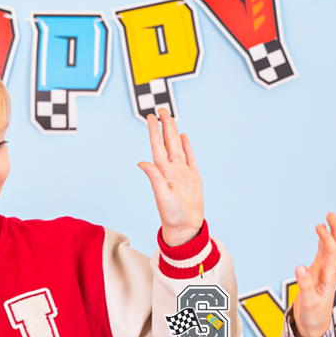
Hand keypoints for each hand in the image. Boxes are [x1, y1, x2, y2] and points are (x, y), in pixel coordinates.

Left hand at [138, 109, 203, 247]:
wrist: (186, 226)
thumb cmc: (172, 215)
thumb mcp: (163, 196)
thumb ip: (154, 178)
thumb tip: (142, 162)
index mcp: (163, 172)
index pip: (157, 146)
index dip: (154, 132)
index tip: (151, 117)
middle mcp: (171, 170)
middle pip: (168, 143)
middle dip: (164, 126)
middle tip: (161, 110)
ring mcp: (182, 173)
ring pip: (177, 147)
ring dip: (173, 133)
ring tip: (170, 119)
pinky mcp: (193, 177)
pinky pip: (189, 158)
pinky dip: (186, 147)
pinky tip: (183, 138)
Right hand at [292, 213, 335, 336]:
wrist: (314, 327)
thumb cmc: (313, 316)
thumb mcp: (309, 302)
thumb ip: (304, 285)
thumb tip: (299, 267)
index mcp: (329, 277)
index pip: (332, 252)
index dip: (327, 238)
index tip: (319, 227)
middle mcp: (329, 272)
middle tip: (330, 214)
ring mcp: (324, 272)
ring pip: (331, 249)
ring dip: (331, 233)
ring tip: (327, 219)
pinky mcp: (317, 274)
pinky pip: (323, 254)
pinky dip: (322, 243)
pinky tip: (320, 235)